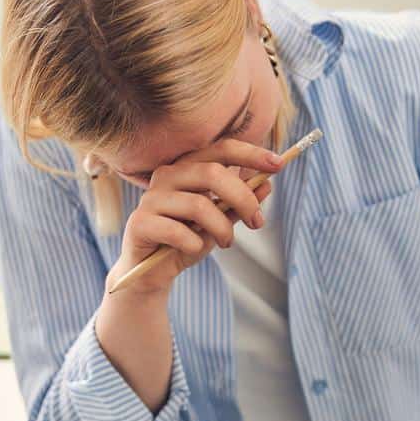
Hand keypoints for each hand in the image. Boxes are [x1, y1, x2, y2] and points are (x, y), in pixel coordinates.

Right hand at [108, 139, 281, 294]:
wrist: (151, 271)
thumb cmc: (185, 240)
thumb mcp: (220, 222)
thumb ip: (239, 203)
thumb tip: (267, 184)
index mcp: (186, 168)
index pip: (220, 149)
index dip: (250, 153)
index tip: (279, 165)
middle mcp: (166, 176)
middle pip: (212, 174)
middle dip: (243, 198)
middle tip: (257, 222)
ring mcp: (150, 198)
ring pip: (199, 205)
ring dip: (222, 228)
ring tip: (226, 243)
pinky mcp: (140, 223)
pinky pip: (178, 232)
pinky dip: (194, 244)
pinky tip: (193, 249)